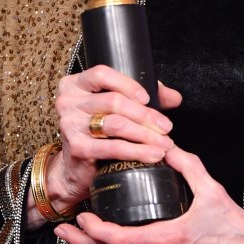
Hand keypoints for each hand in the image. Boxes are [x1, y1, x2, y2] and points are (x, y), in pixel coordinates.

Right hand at [25, 66, 180, 229]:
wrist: (75, 168)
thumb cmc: (97, 132)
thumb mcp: (115, 109)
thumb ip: (142, 98)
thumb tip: (175, 97)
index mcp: (75, 84)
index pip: (101, 74)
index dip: (128, 84)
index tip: (148, 98)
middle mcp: (68, 102)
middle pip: (113, 101)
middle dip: (145, 115)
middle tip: (166, 126)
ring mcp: (70, 125)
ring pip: (116, 124)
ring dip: (146, 134)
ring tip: (164, 142)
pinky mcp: (78, 148)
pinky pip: (113, 147)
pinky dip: (138, 151)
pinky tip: (153, 154)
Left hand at [54, 144, 243, 243]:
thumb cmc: (236, 231)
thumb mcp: (213, 191)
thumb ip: (189, 165)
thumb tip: (167, 145)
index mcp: (167, 239)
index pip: (118, 240)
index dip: (94, 230)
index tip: (82, 215)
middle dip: (83, 242)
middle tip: (63, 228)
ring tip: (81, 232)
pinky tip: (113, 239)